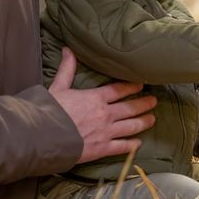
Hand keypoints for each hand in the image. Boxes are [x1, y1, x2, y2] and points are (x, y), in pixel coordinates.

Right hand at [49, 48, 156, 163]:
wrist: (44, 137)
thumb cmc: (49, 112)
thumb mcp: (58, 87)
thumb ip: (67, 69)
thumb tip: (68, 50)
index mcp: (95, 98)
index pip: (119, 90)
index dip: (132, 86)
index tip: (142, 84)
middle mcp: (105, 114)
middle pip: (130, 107)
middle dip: (144, 104)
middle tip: (153, 101)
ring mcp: (106, 132)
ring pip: (131, 126)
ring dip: (143, 122)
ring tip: (152, 119)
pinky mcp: (102, 148)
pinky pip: (122, 146)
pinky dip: (132, 145)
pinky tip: (139, 143)